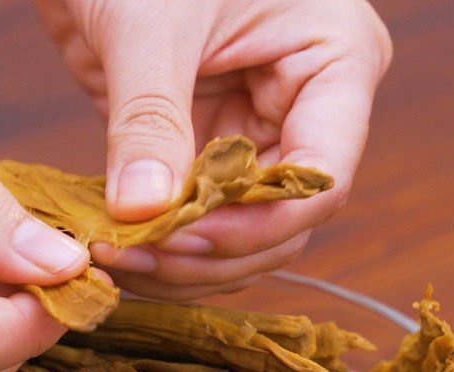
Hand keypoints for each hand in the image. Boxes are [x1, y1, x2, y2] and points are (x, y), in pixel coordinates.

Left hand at [36, 0, 391, 299]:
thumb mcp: (150, 26)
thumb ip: (150, 120)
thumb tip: (144, 211)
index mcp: (333, 61)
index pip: (321, 177)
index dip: (257, 224)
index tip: (183, 238)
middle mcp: (305, 110)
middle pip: (282, 223)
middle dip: (210, 252)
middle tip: (135, 259)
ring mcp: (257, 137)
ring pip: (242, 236)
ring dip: (184, 263)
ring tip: (120, 261)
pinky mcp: (209, 155)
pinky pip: (201, 223)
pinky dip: (165, 246)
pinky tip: (124, 252)